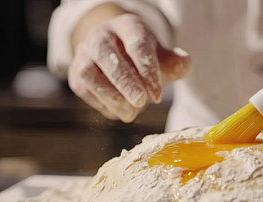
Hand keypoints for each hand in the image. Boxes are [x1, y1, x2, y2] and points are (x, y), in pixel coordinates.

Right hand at [69, 12, 189, 121]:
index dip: (148, 70)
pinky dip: (101, 103)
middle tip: (142, 102)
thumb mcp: (162, 57)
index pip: (137, 45)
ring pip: (90, 74)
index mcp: (127, 27)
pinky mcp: (76, 74)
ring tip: (131, 114)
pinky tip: (119, 112)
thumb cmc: (143, 58)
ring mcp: (84, 53)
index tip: (158, 95)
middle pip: (108, 57)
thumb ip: (176, 63)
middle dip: (126, 83)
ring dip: (111, 96)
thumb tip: (185, 64)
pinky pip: (84, 89)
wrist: (117, 55)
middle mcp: (101, 36)